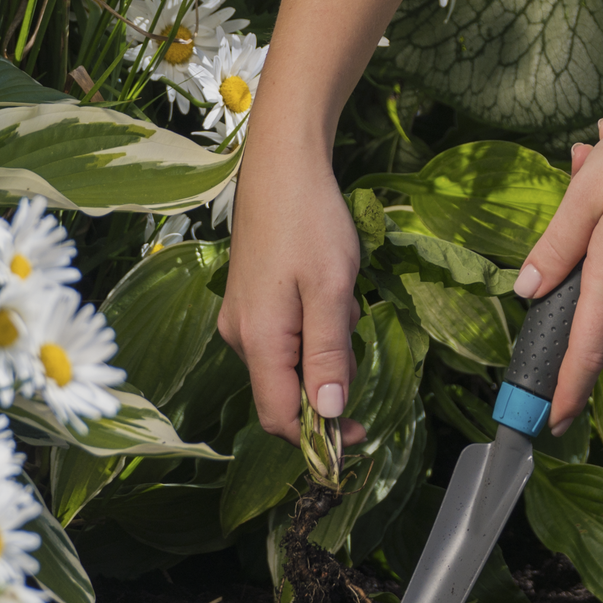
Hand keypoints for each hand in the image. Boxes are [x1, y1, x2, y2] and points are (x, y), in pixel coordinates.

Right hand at [219, 139, 368, 446]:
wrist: (282, 166)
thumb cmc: (309, 223)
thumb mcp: (331, 292)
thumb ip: (329, 356)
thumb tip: (330, 415)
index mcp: (259, 341)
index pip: (280, 419)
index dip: (321, 437)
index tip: (362, 431)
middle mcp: (240, 337)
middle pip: (284, 393)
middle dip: (328, 380)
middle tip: (354, 333)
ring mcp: (241, 319)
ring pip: (288, 363)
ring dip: (324, 349)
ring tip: (342, 300)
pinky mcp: (249, 303)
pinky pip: (284, 338)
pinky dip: (313, 327)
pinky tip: (328, 290)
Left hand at [512, 91, 602, 426]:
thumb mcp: (584, 197)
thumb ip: (553, 247)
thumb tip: (528, 289)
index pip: (585, 352)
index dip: (567, 390)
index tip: (552, 422)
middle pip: (595, 311)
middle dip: (571, 273)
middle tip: (567, 197)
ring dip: (593, 236)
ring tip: (588, 166)